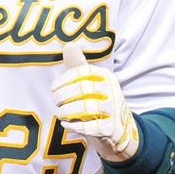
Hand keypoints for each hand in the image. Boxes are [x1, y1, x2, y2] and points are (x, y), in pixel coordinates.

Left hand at [51, 43, 138, 161]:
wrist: (120, 129)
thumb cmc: (99, 101)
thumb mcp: (91, 82)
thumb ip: (78, 65)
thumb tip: (69, 45)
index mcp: (105, 76)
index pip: (82, 72)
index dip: (63, 80)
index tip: (54, 88)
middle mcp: (111, 90)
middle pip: (82, 90)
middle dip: (63, 96)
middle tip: (56, 102)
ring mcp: (113, 110)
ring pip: (86, 108)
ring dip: (67, 111)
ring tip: (60, 113)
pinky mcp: (112, 128)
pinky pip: (91, 127)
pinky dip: (75, 126)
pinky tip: (66, 124)